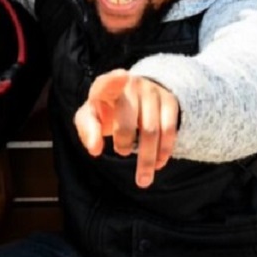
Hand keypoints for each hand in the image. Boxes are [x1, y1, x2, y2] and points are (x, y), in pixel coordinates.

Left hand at [73, 69, 179, 187]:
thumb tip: (95, 150)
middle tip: (121, 153)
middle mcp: (130, 85)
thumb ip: (87, 131)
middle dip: (124, 142)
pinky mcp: (169, 100)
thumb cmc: (106, 110)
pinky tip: (158, 164)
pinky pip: (169, 130)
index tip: (122, 76)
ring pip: (151, 130)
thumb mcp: (90, 117)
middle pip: (128, 120)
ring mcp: (151, 91)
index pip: (107, 83)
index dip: (114, 80)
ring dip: (147, 158)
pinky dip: (164, 151)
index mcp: (105, 88)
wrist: (134, 96)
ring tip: (142, 180)